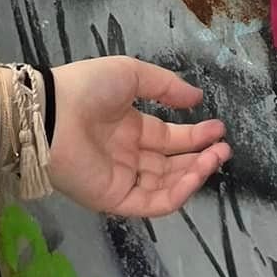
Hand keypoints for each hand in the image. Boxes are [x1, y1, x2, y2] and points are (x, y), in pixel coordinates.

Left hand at [48, 57, 230, 215]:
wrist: (52, 113)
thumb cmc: (89, 88)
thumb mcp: (132, 74)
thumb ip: (166, 86)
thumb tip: (197, 97)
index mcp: (130, 128)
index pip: (168, 138)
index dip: (194, 135)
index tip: (219, 129)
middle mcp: (128, 156)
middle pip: (171, 164)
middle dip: (200, 156)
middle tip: (224, 148)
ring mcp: (121, 179)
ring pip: (165, 186)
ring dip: (194, 174)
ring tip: (216, 157)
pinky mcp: (114, 198)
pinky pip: (151, 203)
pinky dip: (177, 193)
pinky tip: (196, 175)